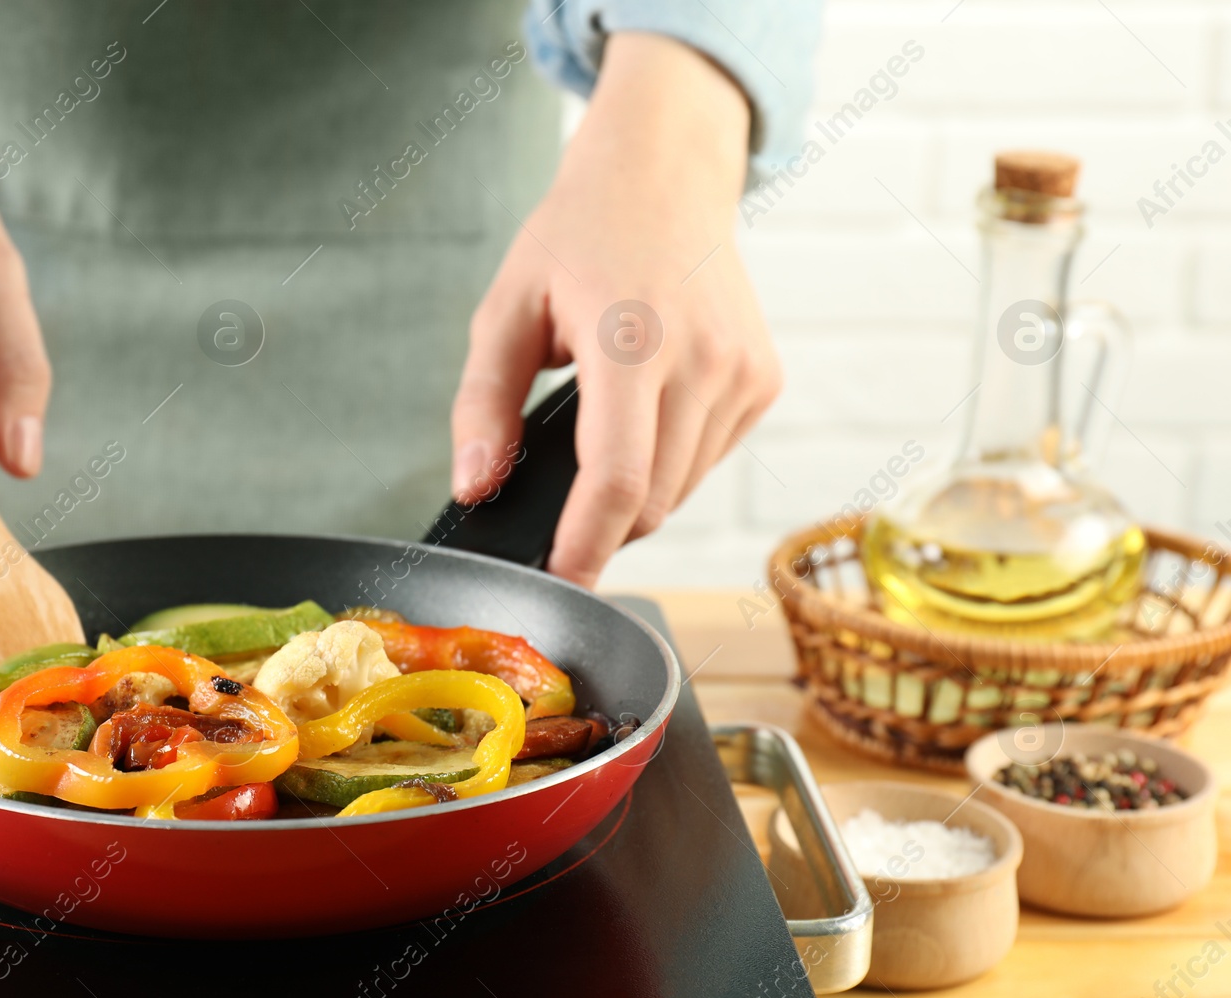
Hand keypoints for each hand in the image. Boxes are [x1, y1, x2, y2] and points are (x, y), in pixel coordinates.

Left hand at [451, 32, 779, 587]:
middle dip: (600, 524)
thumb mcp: (506, 309)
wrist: (664, 173)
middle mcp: (702, 360)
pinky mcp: (764, 380)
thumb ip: (482, 404)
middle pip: (651, 501)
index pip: (618, 480)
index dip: (586, 546)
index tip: (559, 582)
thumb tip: (475, 485)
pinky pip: (708, 460)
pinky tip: (646, 410)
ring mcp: (743, 371)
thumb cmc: (579, 236)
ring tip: (603, 436)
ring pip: (682, 490)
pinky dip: (671, 462)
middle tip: (558, 507)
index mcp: (632, 341)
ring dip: (636, 494)